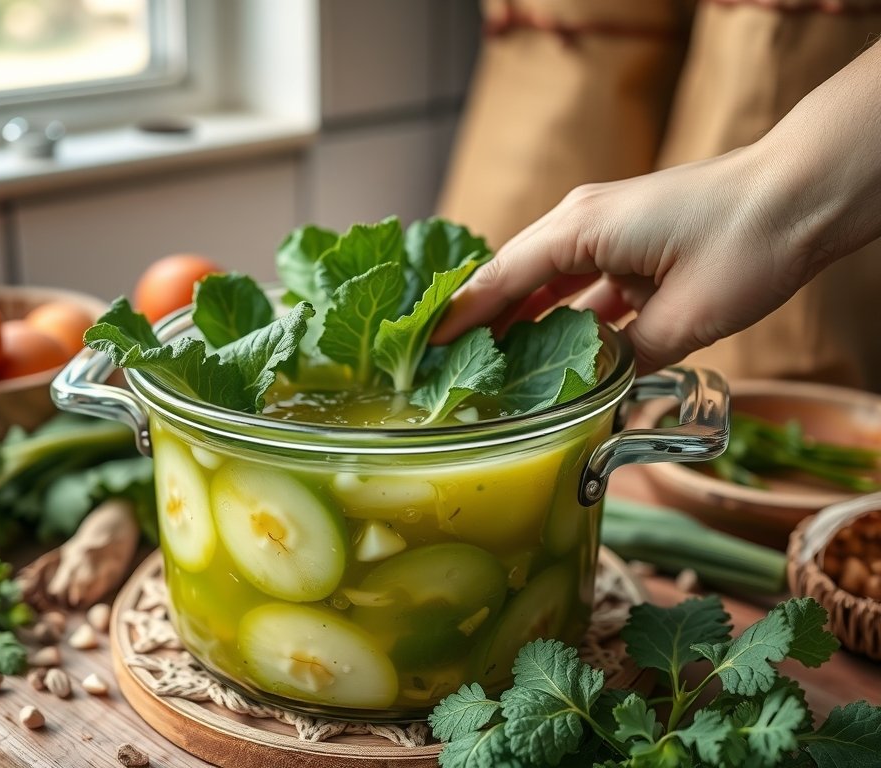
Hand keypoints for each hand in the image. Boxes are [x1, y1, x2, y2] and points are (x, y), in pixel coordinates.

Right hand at [432, 145, 819, 374]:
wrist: (804, 195)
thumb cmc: (747, 243)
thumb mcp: (684, 316)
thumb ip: (628, 355)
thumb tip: (599, 390)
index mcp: (580, 228)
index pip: (502, 279)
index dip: (462, 318)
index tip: (425, 349)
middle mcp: (583, 222)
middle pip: (515, 279)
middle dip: (483, 323)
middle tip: (452, 369)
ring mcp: (608, 231)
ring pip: (547, 284)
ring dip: (522, 323)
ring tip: (493, 368)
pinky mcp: (633, 243)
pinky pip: (583, 285)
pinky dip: (566, 318)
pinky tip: (557, 354)